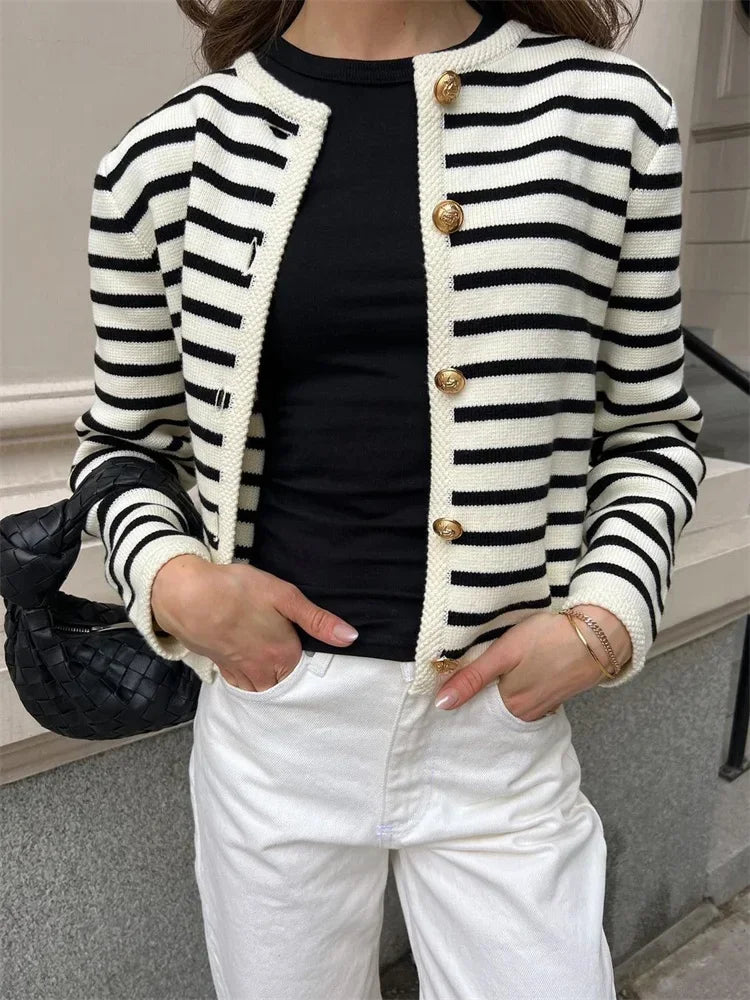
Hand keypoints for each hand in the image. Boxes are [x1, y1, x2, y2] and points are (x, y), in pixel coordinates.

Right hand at [151, 554, 358, 691]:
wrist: (185, 596)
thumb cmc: (237, 590)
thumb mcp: (284, 596)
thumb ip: (318, 620)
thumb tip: (351, 638)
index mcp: (283, 656)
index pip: (307, 672)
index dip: (310, 663)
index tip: (311, 653)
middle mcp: (263, 672)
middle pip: (285, 685)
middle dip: (291, 677)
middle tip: (293, 661)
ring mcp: (240, 673)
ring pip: (263, 689)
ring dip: (271, 683)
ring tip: (275, 666)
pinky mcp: (222, 668)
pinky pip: (242, 684)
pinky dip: (250, 681)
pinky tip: (252, 666)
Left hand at [434, 605, 632, 717]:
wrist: (599, 634)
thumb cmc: (548, 639)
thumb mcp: (504, 653)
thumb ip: (473, 678)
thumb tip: (441, 705)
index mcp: (510, 707)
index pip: (474, 709)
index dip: (462, 694)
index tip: (448, 680)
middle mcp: (527, 714)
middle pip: (492, 707)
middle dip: (480, 694)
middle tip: (466, 673)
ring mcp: (544, 706)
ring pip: (510, 702)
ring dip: (499, 690)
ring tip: (492, 671)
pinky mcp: (556, 695)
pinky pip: (528, 697)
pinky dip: (518, 687)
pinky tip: (516, 673)